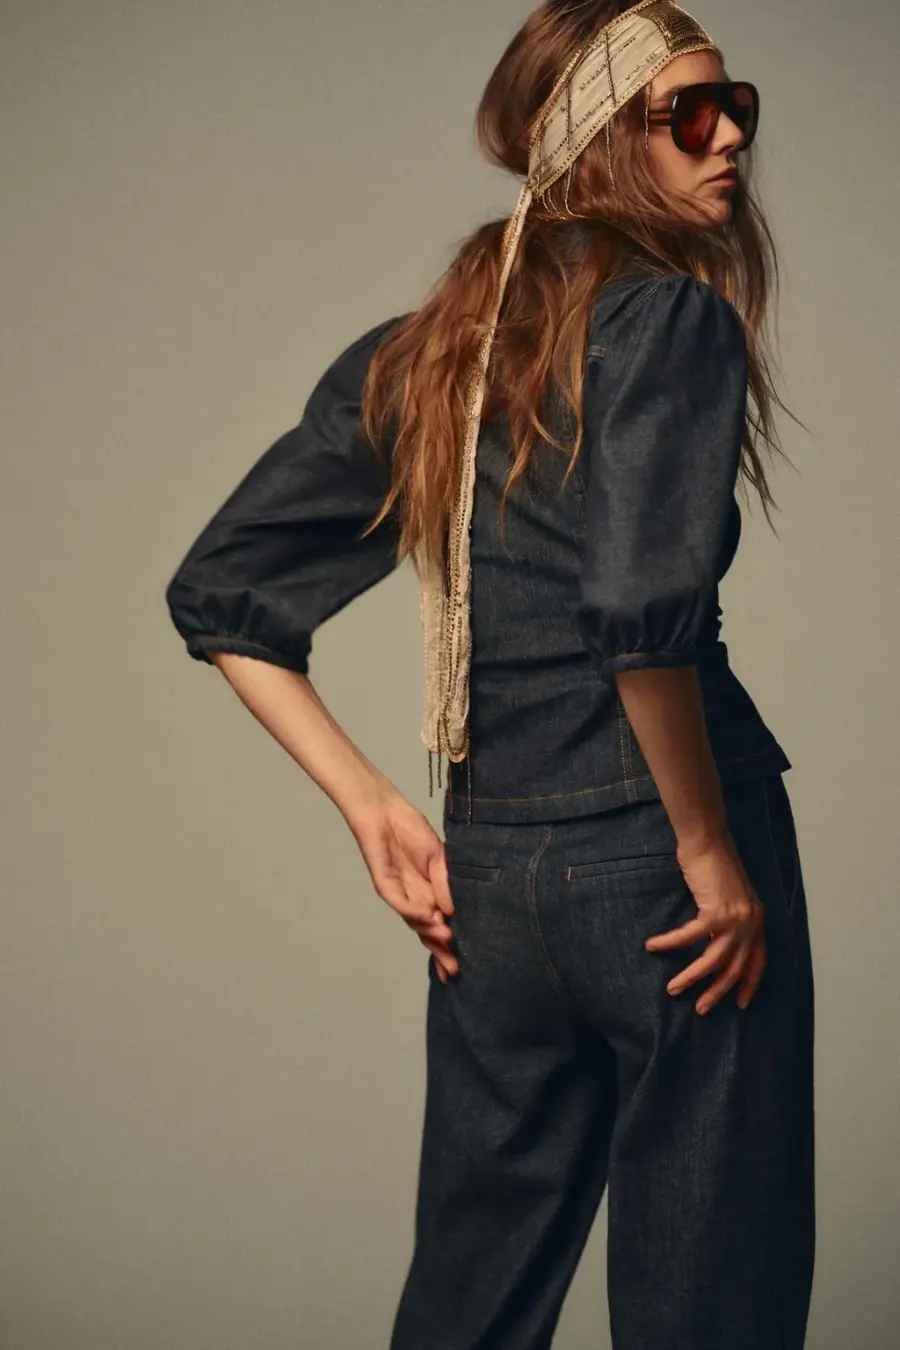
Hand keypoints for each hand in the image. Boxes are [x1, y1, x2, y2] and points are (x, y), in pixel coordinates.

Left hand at [343, 788, 458, 981]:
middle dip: (439, 952)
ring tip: (448, 941)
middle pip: (426, 932)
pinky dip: (412, 911)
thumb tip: (454, 912)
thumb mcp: (439, 859)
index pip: (439, 926)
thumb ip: (446, 884)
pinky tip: (427, 918)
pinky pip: (399, 902)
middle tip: (453, 970)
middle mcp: (413, 899)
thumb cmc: (411, 831)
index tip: (459, 966)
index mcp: (429, 894)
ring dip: (430, 932)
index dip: (448, 946)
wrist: (385, 811)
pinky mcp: (385, 884)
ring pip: (414, 921)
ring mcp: (399, 893)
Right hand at [645, 832, 766, 1013]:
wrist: (710, 841)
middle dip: (718, 992)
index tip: (742, 1003)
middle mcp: (750, 923)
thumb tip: (715, 937)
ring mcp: (734, 919)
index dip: (750, 984)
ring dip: (692, 978)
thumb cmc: (717, 862)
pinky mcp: (714, 912)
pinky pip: (689, 937)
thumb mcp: (731, 895)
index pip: (758, 961)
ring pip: (713, 961)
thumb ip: (730, 917)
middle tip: (702, 1009)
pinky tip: (654, 946)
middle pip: (735, 968)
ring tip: (674, 989)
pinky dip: (670, 943)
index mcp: (757, 920)